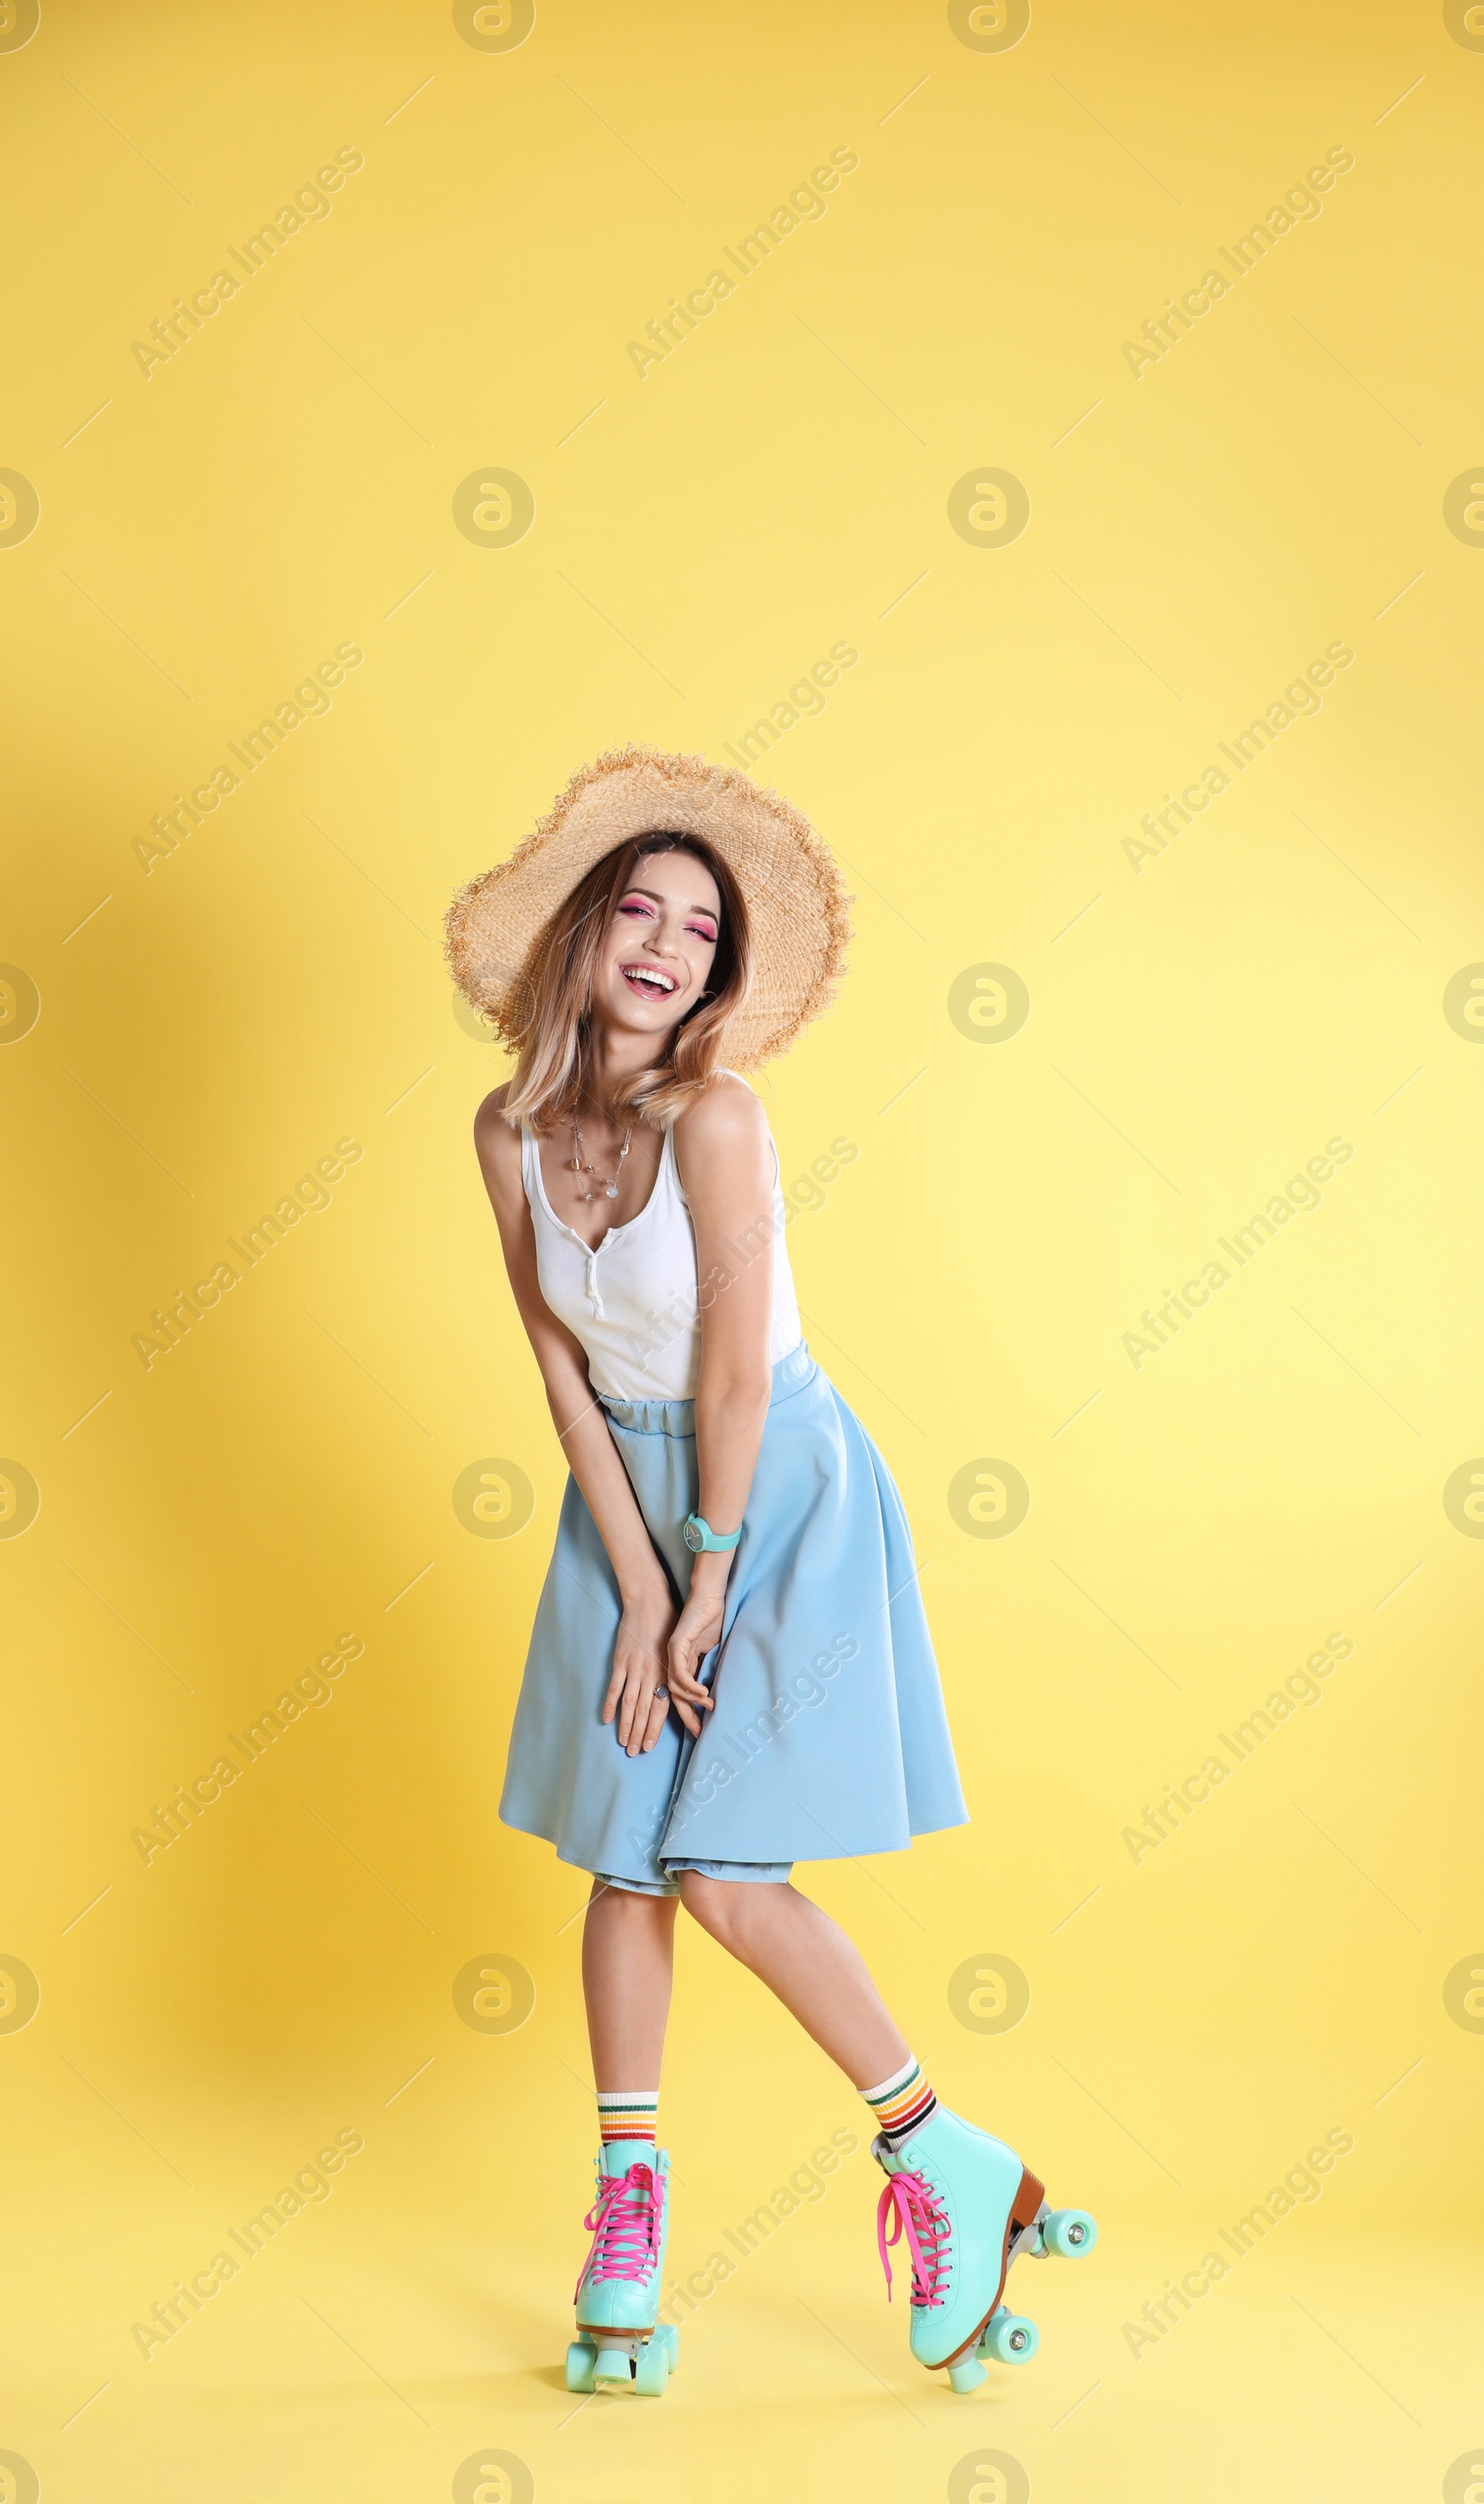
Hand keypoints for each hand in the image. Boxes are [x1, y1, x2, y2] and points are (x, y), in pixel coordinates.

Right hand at [603, 1581, 695, 1755]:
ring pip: (630, 1704)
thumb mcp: (680, 1648)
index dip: (657, 1728)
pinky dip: (611, 1704)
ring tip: (624, 1743)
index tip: (653, 1746)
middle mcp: (653, 1674)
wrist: (650, 1601)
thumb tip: (684, 1691)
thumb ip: (678, 1671)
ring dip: (627, 1725)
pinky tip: (608, 1720)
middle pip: (646, 1711)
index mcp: (668, 1672)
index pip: (664, 1707)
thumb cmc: (669, 1623)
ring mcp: (635, 1668)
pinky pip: (615, 1687)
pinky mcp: (621, 1660)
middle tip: (636, 1753)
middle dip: (641, 1734)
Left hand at [666, 1565, 726, 1723]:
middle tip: (699, 1733)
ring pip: (675, 1688)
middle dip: (687, 1717)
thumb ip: (709, 1667)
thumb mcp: (711, 1649)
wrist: (708, 1596)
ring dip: (692, 1702)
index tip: (701, 1729)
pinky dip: (691, 1687)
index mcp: (681, 1663)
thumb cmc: (712, 1617)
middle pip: (674, 1697)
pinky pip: (679, 1674)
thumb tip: (717, 1688)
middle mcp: (672, 1662)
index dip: (690, 1713)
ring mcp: (672, 1654)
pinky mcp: (676, 1646)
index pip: (681, 1695)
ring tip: (709, 1709)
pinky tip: (704, 1694)